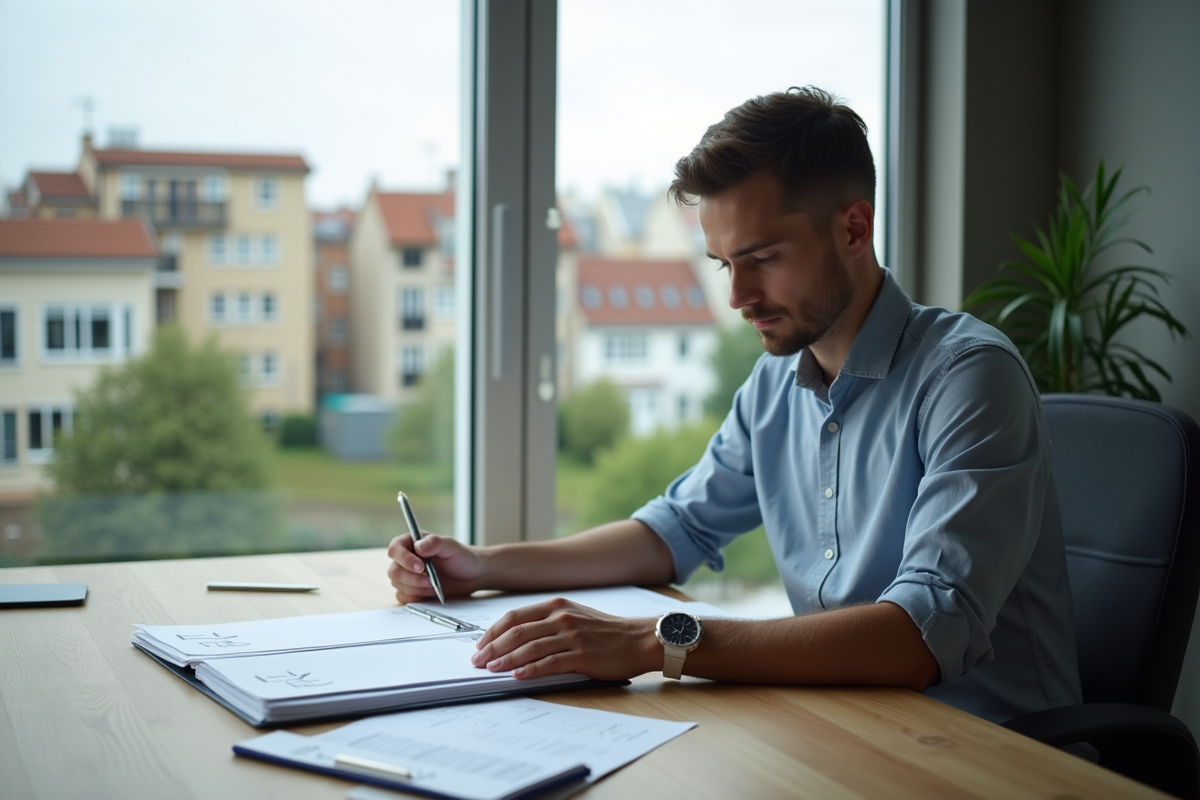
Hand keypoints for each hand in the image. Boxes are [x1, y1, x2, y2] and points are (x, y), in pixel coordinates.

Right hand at [386, 533, 484, 602]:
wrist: (471, 576)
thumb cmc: (461, 557)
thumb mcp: (451, 547)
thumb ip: (435, 543)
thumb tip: (418, 546)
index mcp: (411, 542)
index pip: (395, 549)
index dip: (404, 559)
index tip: (420, 567)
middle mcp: (406, 558)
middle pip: (394, 571)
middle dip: (411, 578)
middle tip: (430, 580)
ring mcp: (407, 575)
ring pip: (397, 585)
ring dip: (415, 588)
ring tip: (434, 585)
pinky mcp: (411, 589)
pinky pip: (402, 596)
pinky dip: (414, 597)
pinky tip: (428, 593)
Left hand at [470, 598, 658, 680]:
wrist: (639, 639)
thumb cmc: (607, 632)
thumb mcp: (575, 617)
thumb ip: (548, 623)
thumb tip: (516, 638)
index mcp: (556, 606)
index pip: (514, 616)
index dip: (493, 631)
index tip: (480, 644)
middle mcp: (561, 617)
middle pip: (516, 631)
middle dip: (492, 647)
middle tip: (477, 660)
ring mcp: (571, 636)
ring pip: (528, 647)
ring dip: (505, 660)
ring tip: (491, 669)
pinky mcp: (581, 655)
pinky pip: (549, 663)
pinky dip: (530, 669)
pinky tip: (517, 675)